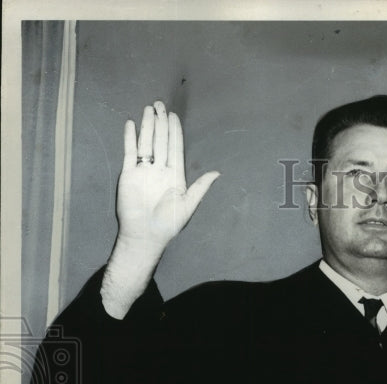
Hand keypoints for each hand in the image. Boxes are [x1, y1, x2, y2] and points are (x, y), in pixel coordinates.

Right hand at [102, 100, 219, 316]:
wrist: (145, 235)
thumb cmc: (169, 223)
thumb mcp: (189, 205)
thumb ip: (201, 187)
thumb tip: (217, 172)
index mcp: (175, 175)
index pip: (175, 148)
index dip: (174, 131)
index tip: (173, 116)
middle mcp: (159, 170)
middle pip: (161, 141)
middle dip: (161, 123)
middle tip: (160, 104)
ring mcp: (143, 170)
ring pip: (146, 143)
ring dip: (147, 126)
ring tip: (149, 109)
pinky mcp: (128, 174)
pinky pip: (130, 152)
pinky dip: (130, 138)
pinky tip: (131, 124)